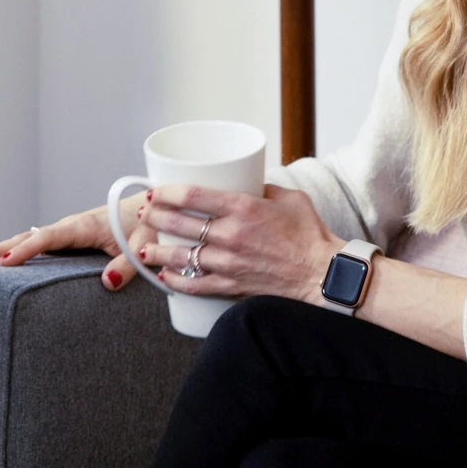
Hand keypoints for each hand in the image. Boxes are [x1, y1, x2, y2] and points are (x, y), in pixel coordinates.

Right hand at [0, 194, 151, 291]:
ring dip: (2, 250)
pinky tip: (5, 266)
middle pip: (27, 237)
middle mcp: (70, 227)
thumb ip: (129, 265)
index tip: (3, 264)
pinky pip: (38, 246)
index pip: (47, 238)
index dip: (25, 251)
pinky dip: (17, 252)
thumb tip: (107, 283)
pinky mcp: (70, 240)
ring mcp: (67, 233)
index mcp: (84, 226)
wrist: (155, 209)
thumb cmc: (151, 226)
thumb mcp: (146, 246)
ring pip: (28, 240)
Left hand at [134, 183, 339, 301]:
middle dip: (155, 217)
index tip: (155, 191)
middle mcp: (231, 235)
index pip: (192, 195)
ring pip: (181, 257)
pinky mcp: (232, 286)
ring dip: (157, 251)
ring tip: (143, 247)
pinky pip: (195, 285)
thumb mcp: (289, 198)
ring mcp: (229, 263)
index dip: (166, 192)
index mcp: (243, 208)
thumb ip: (262, 188)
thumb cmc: (310, 234)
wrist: (323, 273)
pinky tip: (164, 276)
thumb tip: (246, 182)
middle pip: (179, 223)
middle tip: (144, 213)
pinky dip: (175, 281)